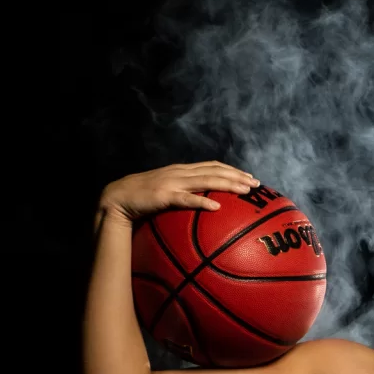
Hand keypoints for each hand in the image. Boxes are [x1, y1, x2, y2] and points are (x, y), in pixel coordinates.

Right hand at [98, 161, 256, 225]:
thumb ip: (185, 191)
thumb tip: (206, 202)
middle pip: (214, 171)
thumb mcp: (168, 190)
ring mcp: (171, 183)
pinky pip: (185, 199)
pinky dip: (202, 202)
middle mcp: (179, 173)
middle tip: (256, 184)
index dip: (232, 170)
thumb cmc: (143, 198)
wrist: (116, 198)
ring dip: (227, 185)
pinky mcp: (163, 196)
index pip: (212, 166)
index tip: (250, 177)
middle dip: (237, 176)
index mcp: (181, 171)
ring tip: (245, 191)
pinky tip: (216, 208)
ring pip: (205, 181)